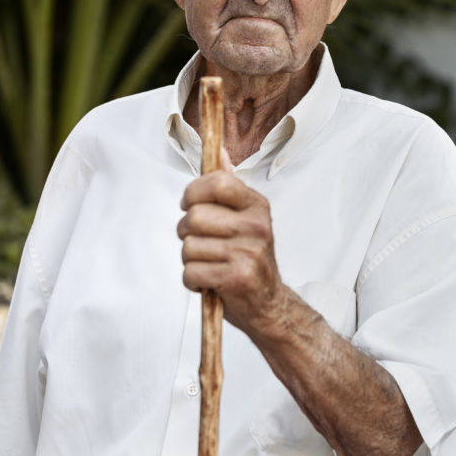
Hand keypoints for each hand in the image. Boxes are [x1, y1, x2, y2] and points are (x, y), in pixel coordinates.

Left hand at [177, 161, 283, 336]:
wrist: (269, 304)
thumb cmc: (250, 258)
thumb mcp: (246, 218)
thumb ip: (229, 186)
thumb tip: (219, 152)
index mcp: (257, 206)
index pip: (217, 182)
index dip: (193, 192)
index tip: (191, 204)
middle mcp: (257, 227)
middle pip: (194, 217)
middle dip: (186, 232)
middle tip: (201, 242)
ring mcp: (249, 253)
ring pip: (188, 247)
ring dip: (190, 260)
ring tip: (209, 264)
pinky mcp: (237, 279)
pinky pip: (190, 272)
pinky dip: (192, 281)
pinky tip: (209, 281)